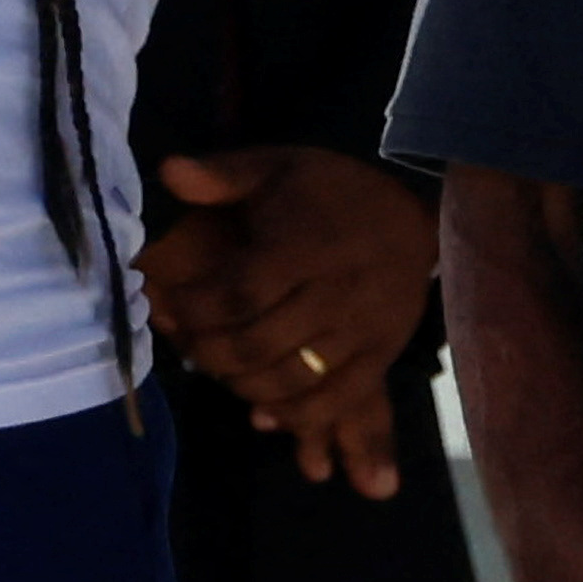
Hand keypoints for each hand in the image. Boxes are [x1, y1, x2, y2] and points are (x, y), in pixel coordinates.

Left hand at [141, 148, 436, 497]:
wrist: (416, 210)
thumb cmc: (334, 191)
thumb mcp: (278, 167)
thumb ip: (221, 175)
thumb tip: (167, 171)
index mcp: (303, 245)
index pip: (235, 294)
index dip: (194, 310)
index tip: (171, 308)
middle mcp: (333, 292)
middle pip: (256, 344)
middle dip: (208, 353)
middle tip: (189, 346)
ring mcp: (361, 329)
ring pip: (290, 378)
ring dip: (243, 385)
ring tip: (224, 370)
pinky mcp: (382, 355)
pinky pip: (335, 400)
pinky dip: (294, 414)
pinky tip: (265, 408)